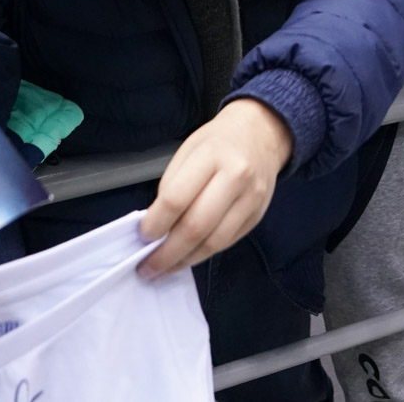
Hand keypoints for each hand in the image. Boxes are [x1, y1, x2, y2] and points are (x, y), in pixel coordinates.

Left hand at [139, 99, 291, 277]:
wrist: (262, 133)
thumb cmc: (218, 141)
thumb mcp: (188, 149)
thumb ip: (172, 184)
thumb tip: (157, 225)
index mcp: (212, 155)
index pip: (177, 198)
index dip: (156, 223)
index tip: (142, 236)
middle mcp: (236, 178)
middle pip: (196, 226)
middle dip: (168, 253)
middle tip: (147, 267)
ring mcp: (251, 199)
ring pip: (214, 242)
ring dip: (185, 261)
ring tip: (164, 269)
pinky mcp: (258, 216)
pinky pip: (227, 243)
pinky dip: (203, 254)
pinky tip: (187, 258)